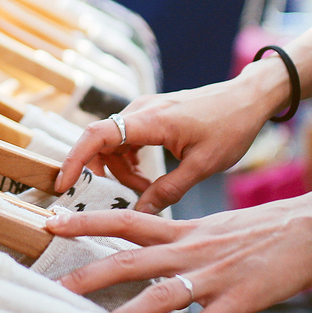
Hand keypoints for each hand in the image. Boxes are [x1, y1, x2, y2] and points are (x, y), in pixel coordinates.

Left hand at [42, 196, 311, 312]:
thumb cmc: (267, 227)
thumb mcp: (215, 225)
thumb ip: (183, 237)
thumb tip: (155, 248)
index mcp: (184, 228)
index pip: (124, 219)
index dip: (86, 220)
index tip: (51, 220)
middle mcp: (191, 248)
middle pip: (129, 258)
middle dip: (88, 273)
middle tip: (52, 286)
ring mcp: (214, 275)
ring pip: (161, 294)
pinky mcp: (239, 299)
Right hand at [55, 60, 292, 213]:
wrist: (248, 98)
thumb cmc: (230, 127)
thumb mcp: (202, 166)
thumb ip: (168, 191)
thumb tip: (139, 213)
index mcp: (151, 120)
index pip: (97, 135)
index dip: (75, 160)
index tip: (63, 185)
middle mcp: (141, 109)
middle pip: (100, 141)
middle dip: (104, 172)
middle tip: (128, 195)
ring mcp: (144, 109)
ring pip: (112, 142)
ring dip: (120, 169)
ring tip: (147, 188)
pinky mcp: (150, 113)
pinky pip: (125, 137)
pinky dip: (129, 159)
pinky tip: (149, 176)